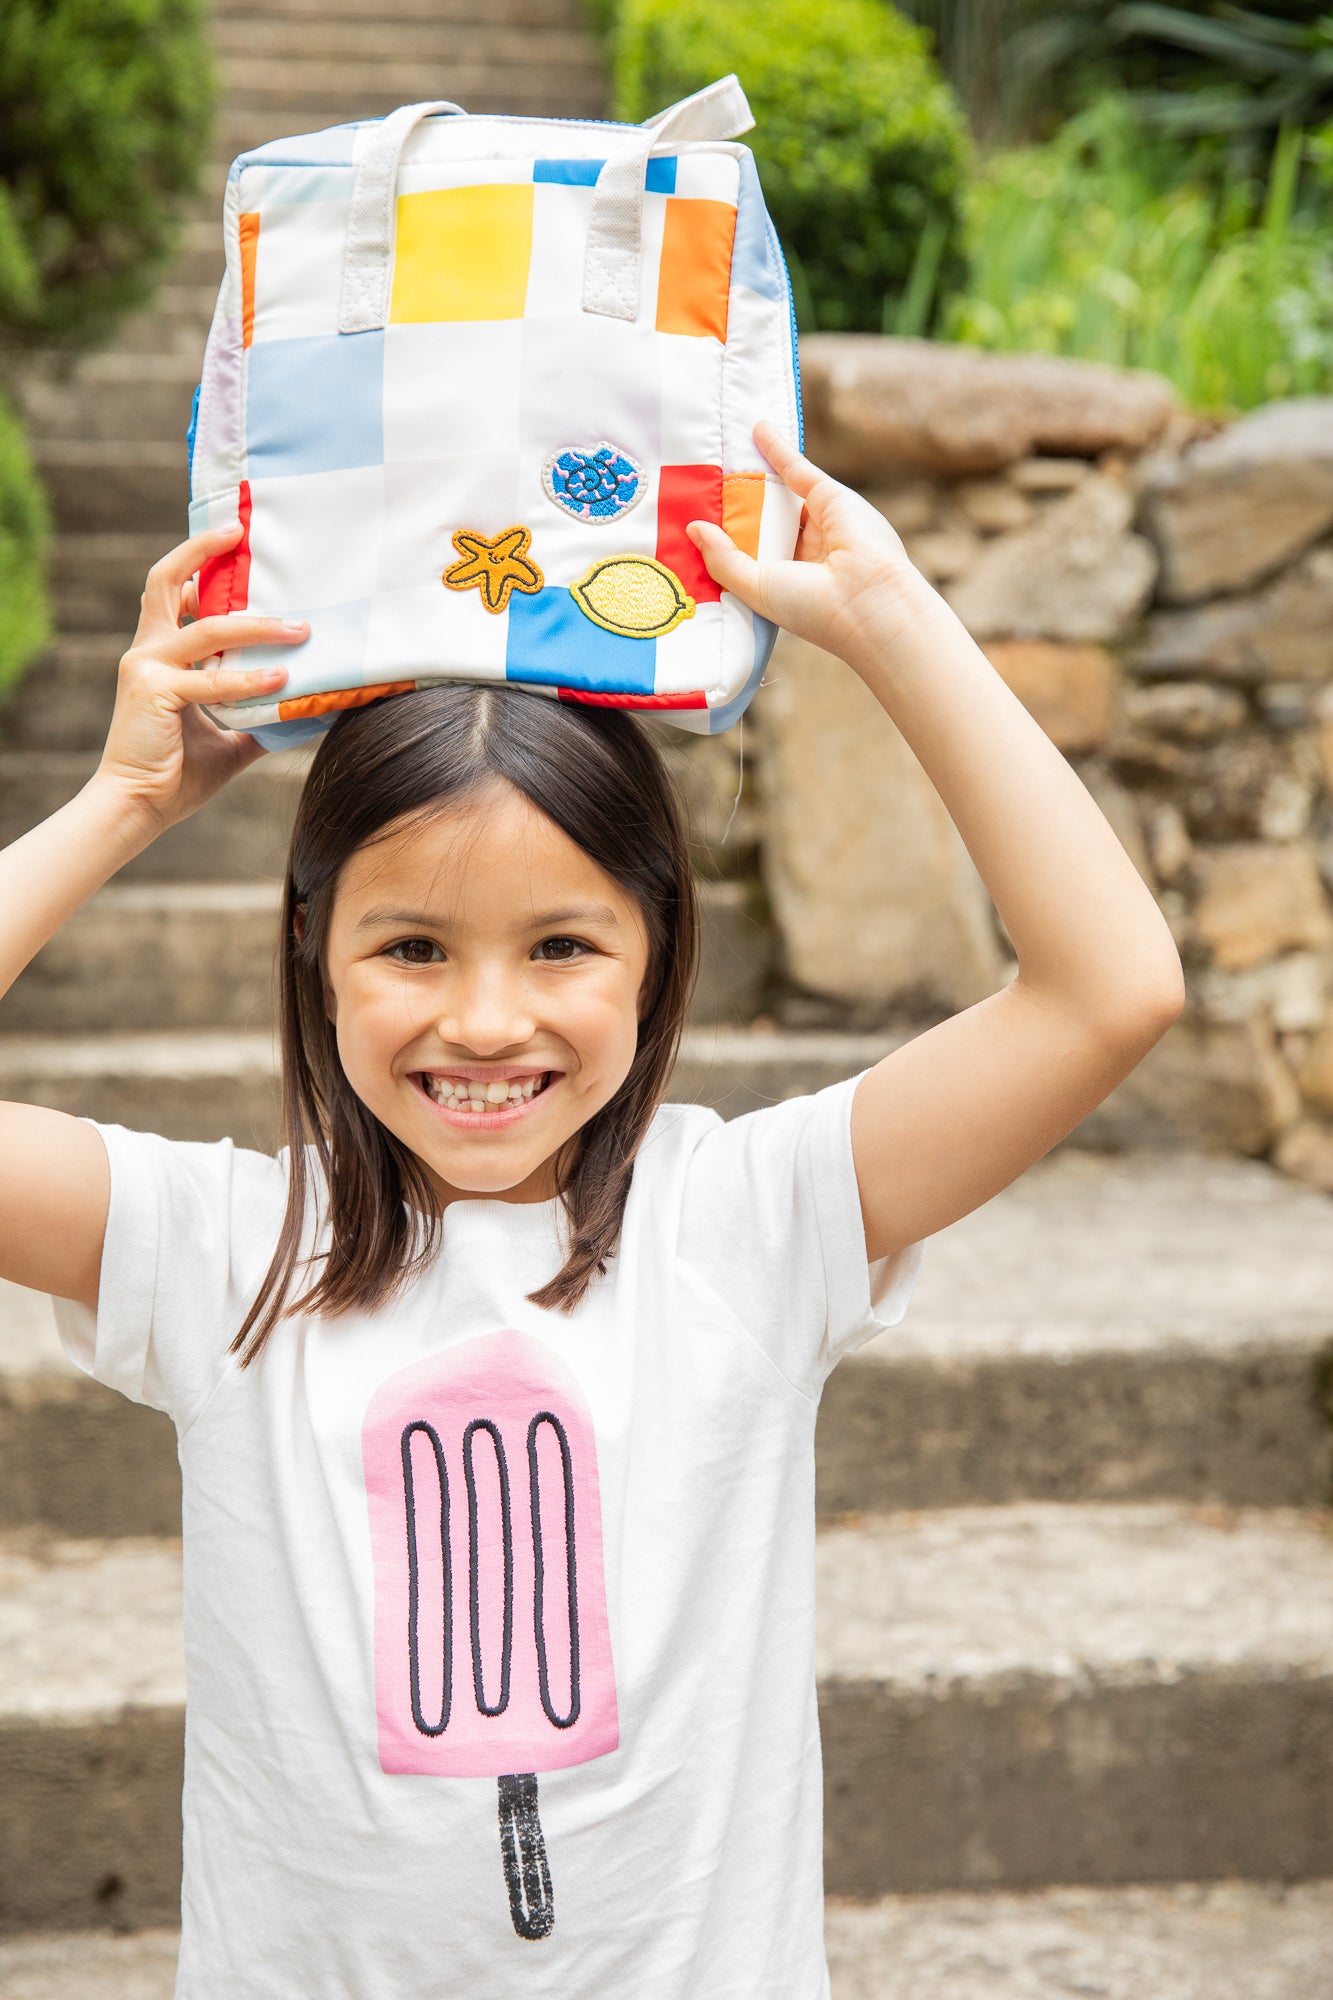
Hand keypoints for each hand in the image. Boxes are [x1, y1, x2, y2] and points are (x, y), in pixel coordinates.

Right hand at [94, 523, 308, 835]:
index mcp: (160, 655)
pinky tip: (283, 682)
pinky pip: (212, 679)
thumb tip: (307, 709)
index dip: (197, 562)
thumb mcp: (228, 738)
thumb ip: (258, 717)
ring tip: (299, 630)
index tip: (233, 541)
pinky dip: (250, 680)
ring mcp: (147, 667)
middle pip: (166, 580)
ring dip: (258, 626)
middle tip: (241, 533)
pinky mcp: (153, 691)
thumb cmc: (177, 775)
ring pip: (205, 627)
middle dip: (201, 550)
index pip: (173, 593)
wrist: (139, 808)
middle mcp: (149, 652)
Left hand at [686, 419, 935, 668]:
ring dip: (751, 473)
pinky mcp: (829, 497)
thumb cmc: (810, 606)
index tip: (693, 519)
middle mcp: (800, 552)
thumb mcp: (754, 587)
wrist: (867, 601)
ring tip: (718, 451)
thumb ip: (722, 559)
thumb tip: (693, 528)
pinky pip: (796, 467)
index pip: (747, 551)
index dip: (722, 536)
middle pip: (759, 519)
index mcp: (783, 580)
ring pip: (776, 492)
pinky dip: (777, 447)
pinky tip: (756, 429)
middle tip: (699, 481)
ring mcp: (816, 523)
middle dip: (733, 504)